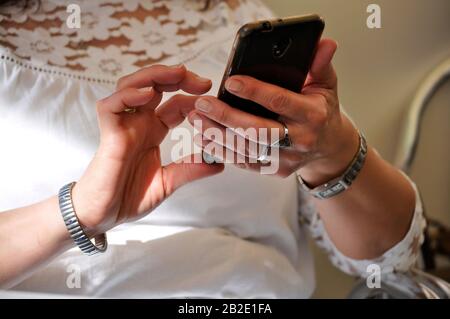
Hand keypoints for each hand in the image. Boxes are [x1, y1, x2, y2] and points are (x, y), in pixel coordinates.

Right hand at [73, 64, 223, 235]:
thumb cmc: (128, 198)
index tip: (212, 100)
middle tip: (203, 82)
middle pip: (154, 86)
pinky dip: (128, 95)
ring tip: (179, 74)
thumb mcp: (167, 183)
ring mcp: (123, 126)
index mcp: (153, 131)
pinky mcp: (108, 134)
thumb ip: (190, 170)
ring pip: (132, 86)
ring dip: (155, 76)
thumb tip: (218, 164)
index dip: (194, 99)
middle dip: (177, 77)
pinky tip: (147, 94)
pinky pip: (112, 106)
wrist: (103, 216)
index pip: (175, 104)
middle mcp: (138, 123)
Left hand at [187, 39, 358, 184]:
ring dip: (218, 134)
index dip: (255, 92)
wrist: (329, 148)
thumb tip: (325, 43)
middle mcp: (300, 139)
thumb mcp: (326, 86)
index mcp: (312, 115)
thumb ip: (320, 65)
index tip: (230, 82)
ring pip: (247, 149)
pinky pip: (245, 163)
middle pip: (258, 130)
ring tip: (196, 119)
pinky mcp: (275, 170)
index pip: (280, 101)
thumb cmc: (322, 111)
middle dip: (226, 117)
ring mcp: (287, 158)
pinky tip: (205, 138)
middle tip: (202, 104)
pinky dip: (223, 152)